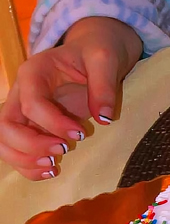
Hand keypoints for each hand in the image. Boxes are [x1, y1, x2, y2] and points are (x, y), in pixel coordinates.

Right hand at [0, 17, 139, 179]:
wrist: (94, 51)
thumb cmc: (97, 51)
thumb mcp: (106, 59)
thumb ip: (104, 85)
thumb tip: (105, 118)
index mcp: (34, 71)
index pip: (31, 104)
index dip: (53, 124)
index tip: (82, 134)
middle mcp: (21, 92)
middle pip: (6, 125)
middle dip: (31, 145)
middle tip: (63, 152)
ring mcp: (22, 109)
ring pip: (4, 141)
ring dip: (24, 159)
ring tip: (54, 168)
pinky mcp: (30, 124)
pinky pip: (16, 149)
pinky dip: (27, 165)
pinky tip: (50, 172)